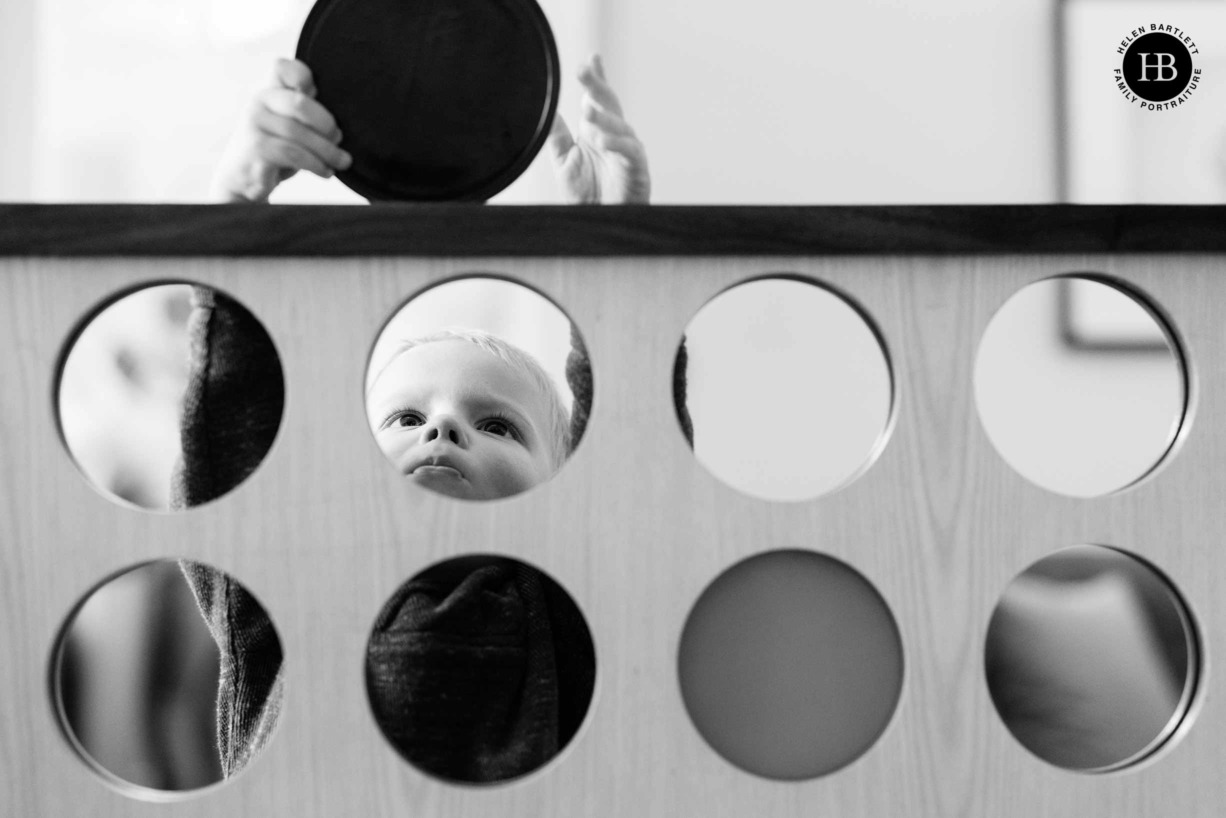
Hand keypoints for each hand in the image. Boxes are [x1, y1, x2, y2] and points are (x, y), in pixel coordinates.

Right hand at [211, 58, 352, 202]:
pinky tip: (325, 171)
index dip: (302, 75)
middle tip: (339, 141)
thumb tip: (337, 133)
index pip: (281, 68)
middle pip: (299, 103)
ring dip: (327, 151)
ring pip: (298, 133)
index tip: (316, 92)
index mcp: (270, 93)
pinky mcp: (256, 149)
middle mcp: (258, 103)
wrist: (244, 179)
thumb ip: (309, 119)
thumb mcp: (291, 129)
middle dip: (326, 124)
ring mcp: (254, 125)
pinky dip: (315, 164)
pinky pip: (293, 154)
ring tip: (340, 162)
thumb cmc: (275, 150)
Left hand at [548, 55, 649, 203]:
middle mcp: (614, 135)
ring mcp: (627, 150)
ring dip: (603, 117)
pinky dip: (617, 144)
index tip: (591, 59)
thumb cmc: (585, 194)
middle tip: (585, 70)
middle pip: (608, 104)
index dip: (596, 79)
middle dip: (597, 86)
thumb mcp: (563, 160)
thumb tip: (547, 110)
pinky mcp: (636, 168)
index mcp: (598, 131)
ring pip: (619, 126)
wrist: (596, 223)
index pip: (597, 99)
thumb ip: (557, 136)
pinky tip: (601, 140)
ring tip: (587, 109)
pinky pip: (629, 152)